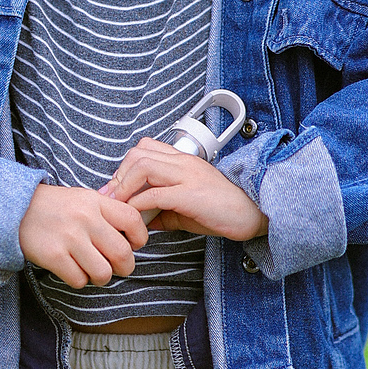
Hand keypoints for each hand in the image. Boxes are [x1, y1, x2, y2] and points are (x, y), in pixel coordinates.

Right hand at [18, 184, 149, 288]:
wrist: (17, 208)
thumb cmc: (56, 207)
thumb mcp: (84, 198)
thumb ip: (108, 212)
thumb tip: (135, 233)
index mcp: (96, 202)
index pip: (133, 219)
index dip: (140, 237)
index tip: (134, 245)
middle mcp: (85, 219)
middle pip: (122, 254)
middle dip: (125, 267)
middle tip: (118, 267)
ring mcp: (69, 238)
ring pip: (103, 273)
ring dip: (102, 277)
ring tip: (94, 270)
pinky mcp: (53, 256)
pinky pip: (79, 280)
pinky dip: (79, 279)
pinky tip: (73, 269)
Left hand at [102, 139, 268, 242]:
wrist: (255, 213)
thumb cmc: (224, 209)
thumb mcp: (187, 208)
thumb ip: (162, 209)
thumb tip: (140, 220)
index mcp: (183, 161)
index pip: (145, 148)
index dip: (125, 168)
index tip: (117, 190)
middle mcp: (183, 162)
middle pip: (138, 154)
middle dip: (119, 176)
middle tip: (112, 198)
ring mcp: (187, 176)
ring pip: (142, 166)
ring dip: (124, 187)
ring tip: (120, 207)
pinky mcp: (190, 194)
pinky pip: (154, 194)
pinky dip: (138, 206)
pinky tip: (136, 220)